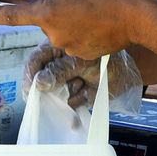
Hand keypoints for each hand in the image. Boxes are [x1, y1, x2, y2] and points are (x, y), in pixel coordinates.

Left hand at [0, 0, 145, 58]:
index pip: (13, 16)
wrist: (134, 16)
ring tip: (93, 9)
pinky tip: (98, 22)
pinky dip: (82, 31)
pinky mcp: (83, 55)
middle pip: (44, 21)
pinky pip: (75, 40)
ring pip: (61, 30)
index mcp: (46, 14)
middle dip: (54, 9)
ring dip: (70, 20)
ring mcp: (68, 48)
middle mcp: (53, 35)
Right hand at [23, 43, 143, 110]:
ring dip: (71, 90)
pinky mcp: (75, 96)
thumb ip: (59, 70)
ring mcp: (65, 83)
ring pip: (56, 94)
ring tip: (84, 80)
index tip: (31, 90)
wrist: (126, 71)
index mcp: (54, 52)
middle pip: (42, 82)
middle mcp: (57, 68)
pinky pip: (69, 104)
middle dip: (54, 86)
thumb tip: (40, 83)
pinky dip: (78, 99)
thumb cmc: (103, 56)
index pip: (35, 62)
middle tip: (68, 82)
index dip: (30, 76)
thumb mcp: (80, 60)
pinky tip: (87, 89)